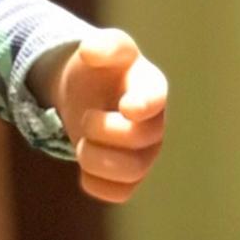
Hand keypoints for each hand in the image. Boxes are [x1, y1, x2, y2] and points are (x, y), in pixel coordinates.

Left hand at [32, 28, 167, 203]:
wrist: (85, 96)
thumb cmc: (101, 71)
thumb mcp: (102, 49)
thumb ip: (104, 45)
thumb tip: (91, 50)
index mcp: (150, 89)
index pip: (155, 99)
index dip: (143, 105)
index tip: (125, 107)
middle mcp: (154, 126)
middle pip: (137, 140)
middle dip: (101, 130)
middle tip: (86, 118)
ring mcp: (145, 156)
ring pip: (130, 174)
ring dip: (95, 158)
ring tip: (84, 143)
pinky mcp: (128, 180)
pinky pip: (117, 194)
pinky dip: (94, 182)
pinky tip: (87, 165)